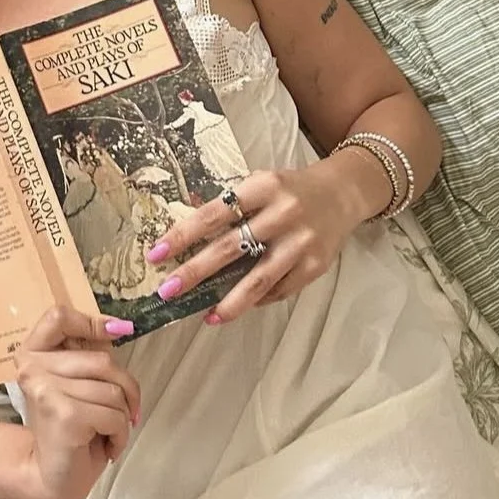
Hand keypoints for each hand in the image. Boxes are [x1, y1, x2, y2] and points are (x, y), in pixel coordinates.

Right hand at [14, 307, 141, 498]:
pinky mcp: (63, 413)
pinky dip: (119, 434)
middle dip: (126, 390)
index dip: (91, 323)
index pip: (58, 317)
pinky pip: (114, 415)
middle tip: (122, 412)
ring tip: (105, 433)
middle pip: (102, 360)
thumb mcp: (77, 383)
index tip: (114, 332)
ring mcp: (46, 389)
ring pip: (113, 391)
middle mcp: (32, 367)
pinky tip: (105, 445)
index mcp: (32, 353)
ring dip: (122, 418)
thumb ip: (88, 355)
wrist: (54, 476)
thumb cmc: (72, 429)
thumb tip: (120, 326)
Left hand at [146, 163, 357, 323]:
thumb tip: (181, 224)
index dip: (183, 235)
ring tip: (206, 315)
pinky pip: (279, 289)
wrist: (343, 193)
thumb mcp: (259, 183)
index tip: (156, 253)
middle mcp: (283, 213)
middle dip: (195, 272)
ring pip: (258, 278)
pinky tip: (235, 307)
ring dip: (229, 301)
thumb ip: (226, 202)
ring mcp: (300, 242)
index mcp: (262, 187)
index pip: (213, 213)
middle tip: (167, 290)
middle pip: (231, 248)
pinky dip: (256, 300)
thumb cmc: (289, 189)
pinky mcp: (314, 265)